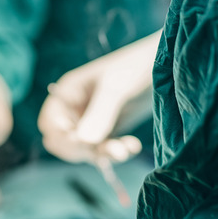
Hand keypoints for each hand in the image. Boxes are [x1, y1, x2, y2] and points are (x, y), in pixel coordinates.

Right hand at [38, 31, 160, 162]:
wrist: (168, 65)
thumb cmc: (137, 66)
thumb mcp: (117, 87)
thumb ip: (100, 113)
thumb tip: (81, 141)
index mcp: (70, 91)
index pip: (50, 122)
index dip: (61, 137)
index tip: (83, 142)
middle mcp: (77, 107)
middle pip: (66, 141)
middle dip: (86, 150)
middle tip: (111, 150)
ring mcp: (94, 119)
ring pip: (88, 149)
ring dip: (105, 153)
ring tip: (127, 149)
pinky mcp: (111, 128)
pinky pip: (106, 149)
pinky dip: (117, 151)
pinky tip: (133, 145)